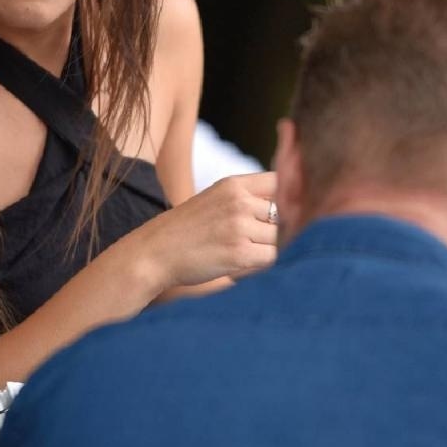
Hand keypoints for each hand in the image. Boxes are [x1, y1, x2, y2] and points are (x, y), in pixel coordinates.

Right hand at [137, 171, 277, 288]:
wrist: (154, 253)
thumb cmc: (186, 230)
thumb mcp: (215, 198)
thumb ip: (247, 197)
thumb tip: (292, 207)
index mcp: (233, 185)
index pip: (280, 182)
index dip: (287, 198)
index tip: (281, 212)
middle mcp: (239, 201)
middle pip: (283, 215)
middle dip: (274, 229)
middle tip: (250, 240)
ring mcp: (239, 227)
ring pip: (279, 238)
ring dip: (266, 248)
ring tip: (240, 251)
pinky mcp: (239, 254)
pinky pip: (271, 258)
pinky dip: (260, 264)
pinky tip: (239, 263)